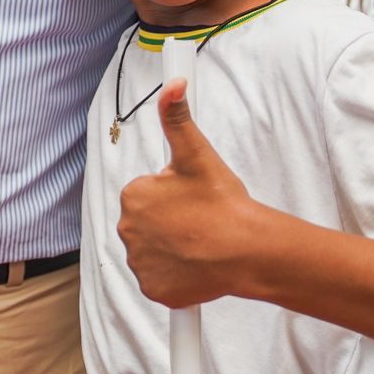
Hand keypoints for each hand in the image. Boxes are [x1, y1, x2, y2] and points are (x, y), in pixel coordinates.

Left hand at [117, 79, 260, 307]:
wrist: (246, 250)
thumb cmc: (223, 203)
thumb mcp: (197, 153)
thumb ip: (177, 117)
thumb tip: (172, 84)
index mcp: (133, 195)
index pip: (146, 192)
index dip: (172, 194)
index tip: (192, 199)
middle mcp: (127, 229)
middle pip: (146, 222)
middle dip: (169, 221)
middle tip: (198, 220)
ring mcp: (139, 263)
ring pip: (152, 250)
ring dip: (171, 247)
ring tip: (199, 241)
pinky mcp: (153, 289)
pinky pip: (158, 279)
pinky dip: (174, 274)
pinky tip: (195, 264)